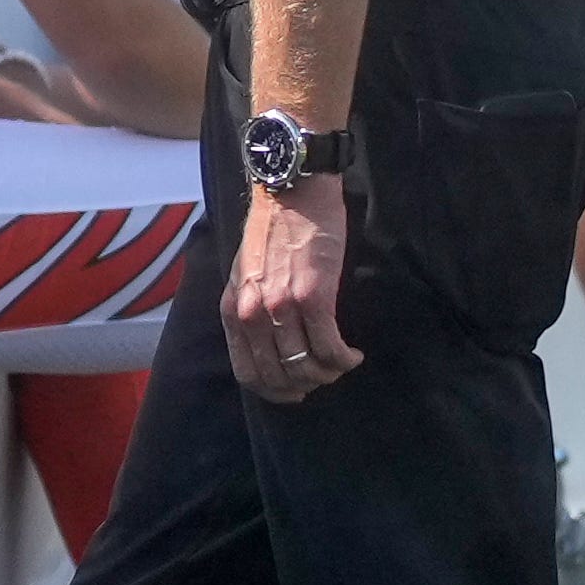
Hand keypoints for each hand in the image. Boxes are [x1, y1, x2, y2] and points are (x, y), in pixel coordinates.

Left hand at [224, 172, 358, 399]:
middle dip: (305, 387)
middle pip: (279, 378)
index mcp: (231, 311)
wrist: (291, 193)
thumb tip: (267, 345)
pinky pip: (330, 349)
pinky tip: (353, 355)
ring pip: (307, 368)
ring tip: (341, 363)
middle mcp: (251, 314)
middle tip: (324, 377)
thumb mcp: (244, 275)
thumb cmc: (272, 231)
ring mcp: (281, 308)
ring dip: (329, 374)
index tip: (294, 391)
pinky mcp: (313, 297)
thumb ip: (249, 309)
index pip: (247, 373)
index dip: (274, 391)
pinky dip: (344, 359)